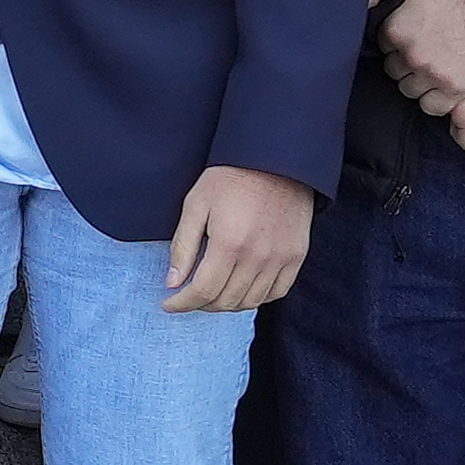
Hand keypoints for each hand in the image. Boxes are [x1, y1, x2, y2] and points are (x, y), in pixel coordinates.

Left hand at [163, 164, 314, 314]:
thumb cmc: (230, 178)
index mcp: (229, 243)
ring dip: (226, 304)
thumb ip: (183, 246)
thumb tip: (173, 283)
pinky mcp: (296, 256)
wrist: (275, 160)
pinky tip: (241, 289)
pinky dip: (256, 298)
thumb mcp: (196, 204)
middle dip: (200, 304)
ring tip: (212, 294)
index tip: (168, 303)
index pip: (203, 291)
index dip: (182, 303)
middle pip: (226, 300)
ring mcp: (280, 259)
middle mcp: (257, 257)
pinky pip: (277, 292)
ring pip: (250, 301)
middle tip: (188, 295)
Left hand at [376, 0, 464, 106]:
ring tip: (437, 65)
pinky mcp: (455, 90)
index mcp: (398, 29)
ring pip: (409, 90)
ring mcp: (433, 75)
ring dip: (420, 81)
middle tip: (429, 49)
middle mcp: (411, 55)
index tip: (417, 34)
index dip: (399, 41)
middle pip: (394, 70)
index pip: (383, 47)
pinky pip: (430, 106)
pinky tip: (444, 83)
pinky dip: (435, 99)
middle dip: (407, 61)